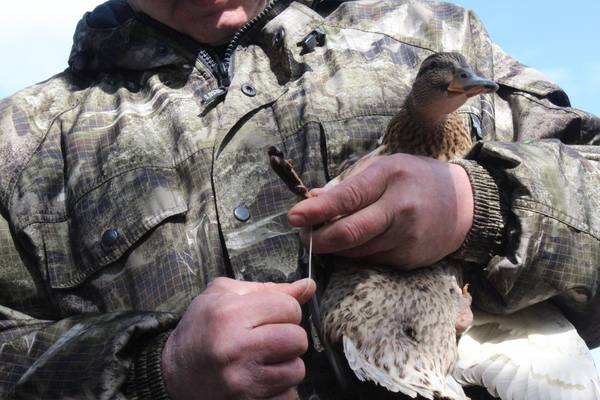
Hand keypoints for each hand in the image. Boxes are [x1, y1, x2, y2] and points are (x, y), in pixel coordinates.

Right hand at [162, 277, 315, 399]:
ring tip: (263, 360)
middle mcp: (236, 348)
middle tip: (269, 338)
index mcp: (230, 314)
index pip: (289, 307)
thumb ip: (269, 288)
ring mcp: (242, 381)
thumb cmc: (200, 329)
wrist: (173, 373)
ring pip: (296, 370)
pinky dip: (279, 389)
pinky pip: (287, 396)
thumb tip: (308, 286)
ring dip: (285, 364)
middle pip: (297, 339)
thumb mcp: (223, 296)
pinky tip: (259, 379)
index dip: (284, 309)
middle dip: (288, 337)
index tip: (270, 315)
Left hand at [288, 154, 473, 268]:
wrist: (465, 204)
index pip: (347, 198)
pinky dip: (358, 254)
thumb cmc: (417, 179)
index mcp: (390, 178)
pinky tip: (358, 243)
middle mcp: (399, 209)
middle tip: (304, 237)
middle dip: (318, 239)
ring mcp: (406, 238)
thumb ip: (350, 184)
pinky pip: (372, 260)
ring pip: (357, 251)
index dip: (316, 210)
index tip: (293, 217)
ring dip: (335, 248)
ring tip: (327, 237)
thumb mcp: (385, 168)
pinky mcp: (409, 259)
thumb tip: (313, 200)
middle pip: (349, 233)